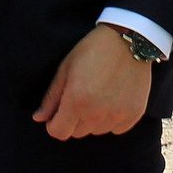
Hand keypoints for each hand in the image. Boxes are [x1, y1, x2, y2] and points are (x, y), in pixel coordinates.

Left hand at [33, 25, 152, 139]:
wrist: (129, 40)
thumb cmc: (93, 50)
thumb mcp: (66, 68)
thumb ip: (51, 97)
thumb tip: (39, 118)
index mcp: (76, 102)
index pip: (58, 133)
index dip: (54, 124)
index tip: (59, 112)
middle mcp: (97, 114)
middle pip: (77, 133)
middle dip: (74, 120)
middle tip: (81, 97)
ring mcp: (117, 115)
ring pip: (97, 131)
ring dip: (94, 120)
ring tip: (99, 96)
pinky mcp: (134, 114)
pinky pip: (117, 129)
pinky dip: (112, 119)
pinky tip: (114, 100)